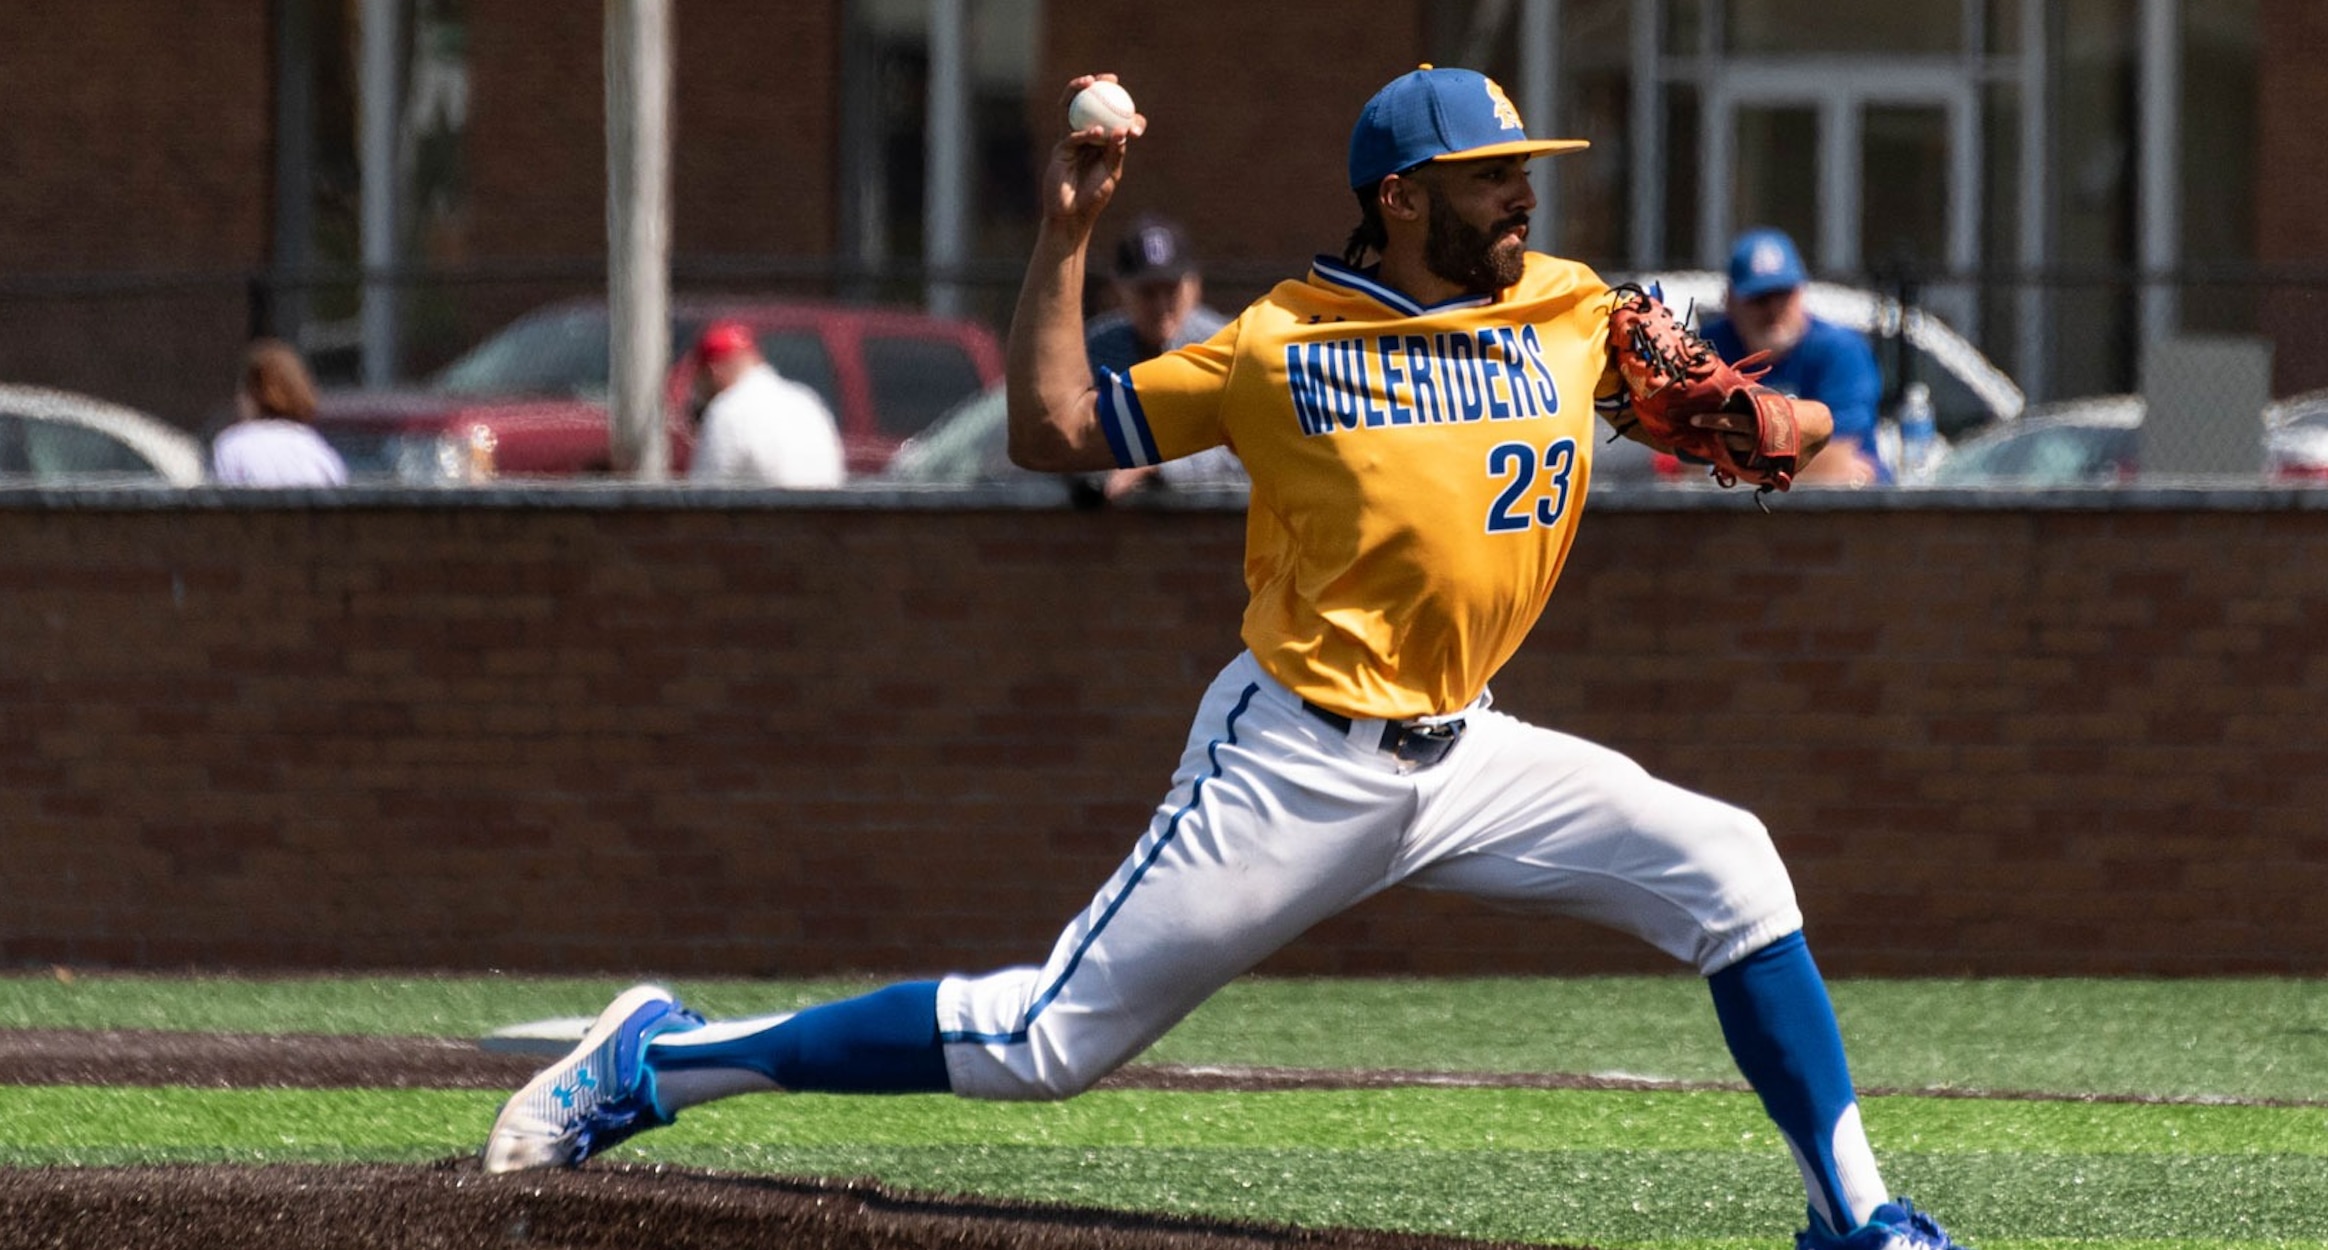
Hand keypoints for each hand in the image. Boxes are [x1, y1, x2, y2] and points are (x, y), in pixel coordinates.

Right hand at [1040, 74, 1144, 233]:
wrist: (1072, 215)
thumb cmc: (1094, 196)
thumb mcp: (1111, 173)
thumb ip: (1116, 152)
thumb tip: (1124, 130)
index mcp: (1101, 140)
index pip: (1110, 115)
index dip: (1120, 103)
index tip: (1130, 99)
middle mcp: (1085, 135)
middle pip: (1088, 102)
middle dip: (1097, 85)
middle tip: (1109, 78)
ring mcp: (1070, 141)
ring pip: (1071, 110)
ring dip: (1077, 92)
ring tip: (1089, 82)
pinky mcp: (1059, 151)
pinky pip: (1071, 137)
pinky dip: (1084, 134)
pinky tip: (1096, 132)